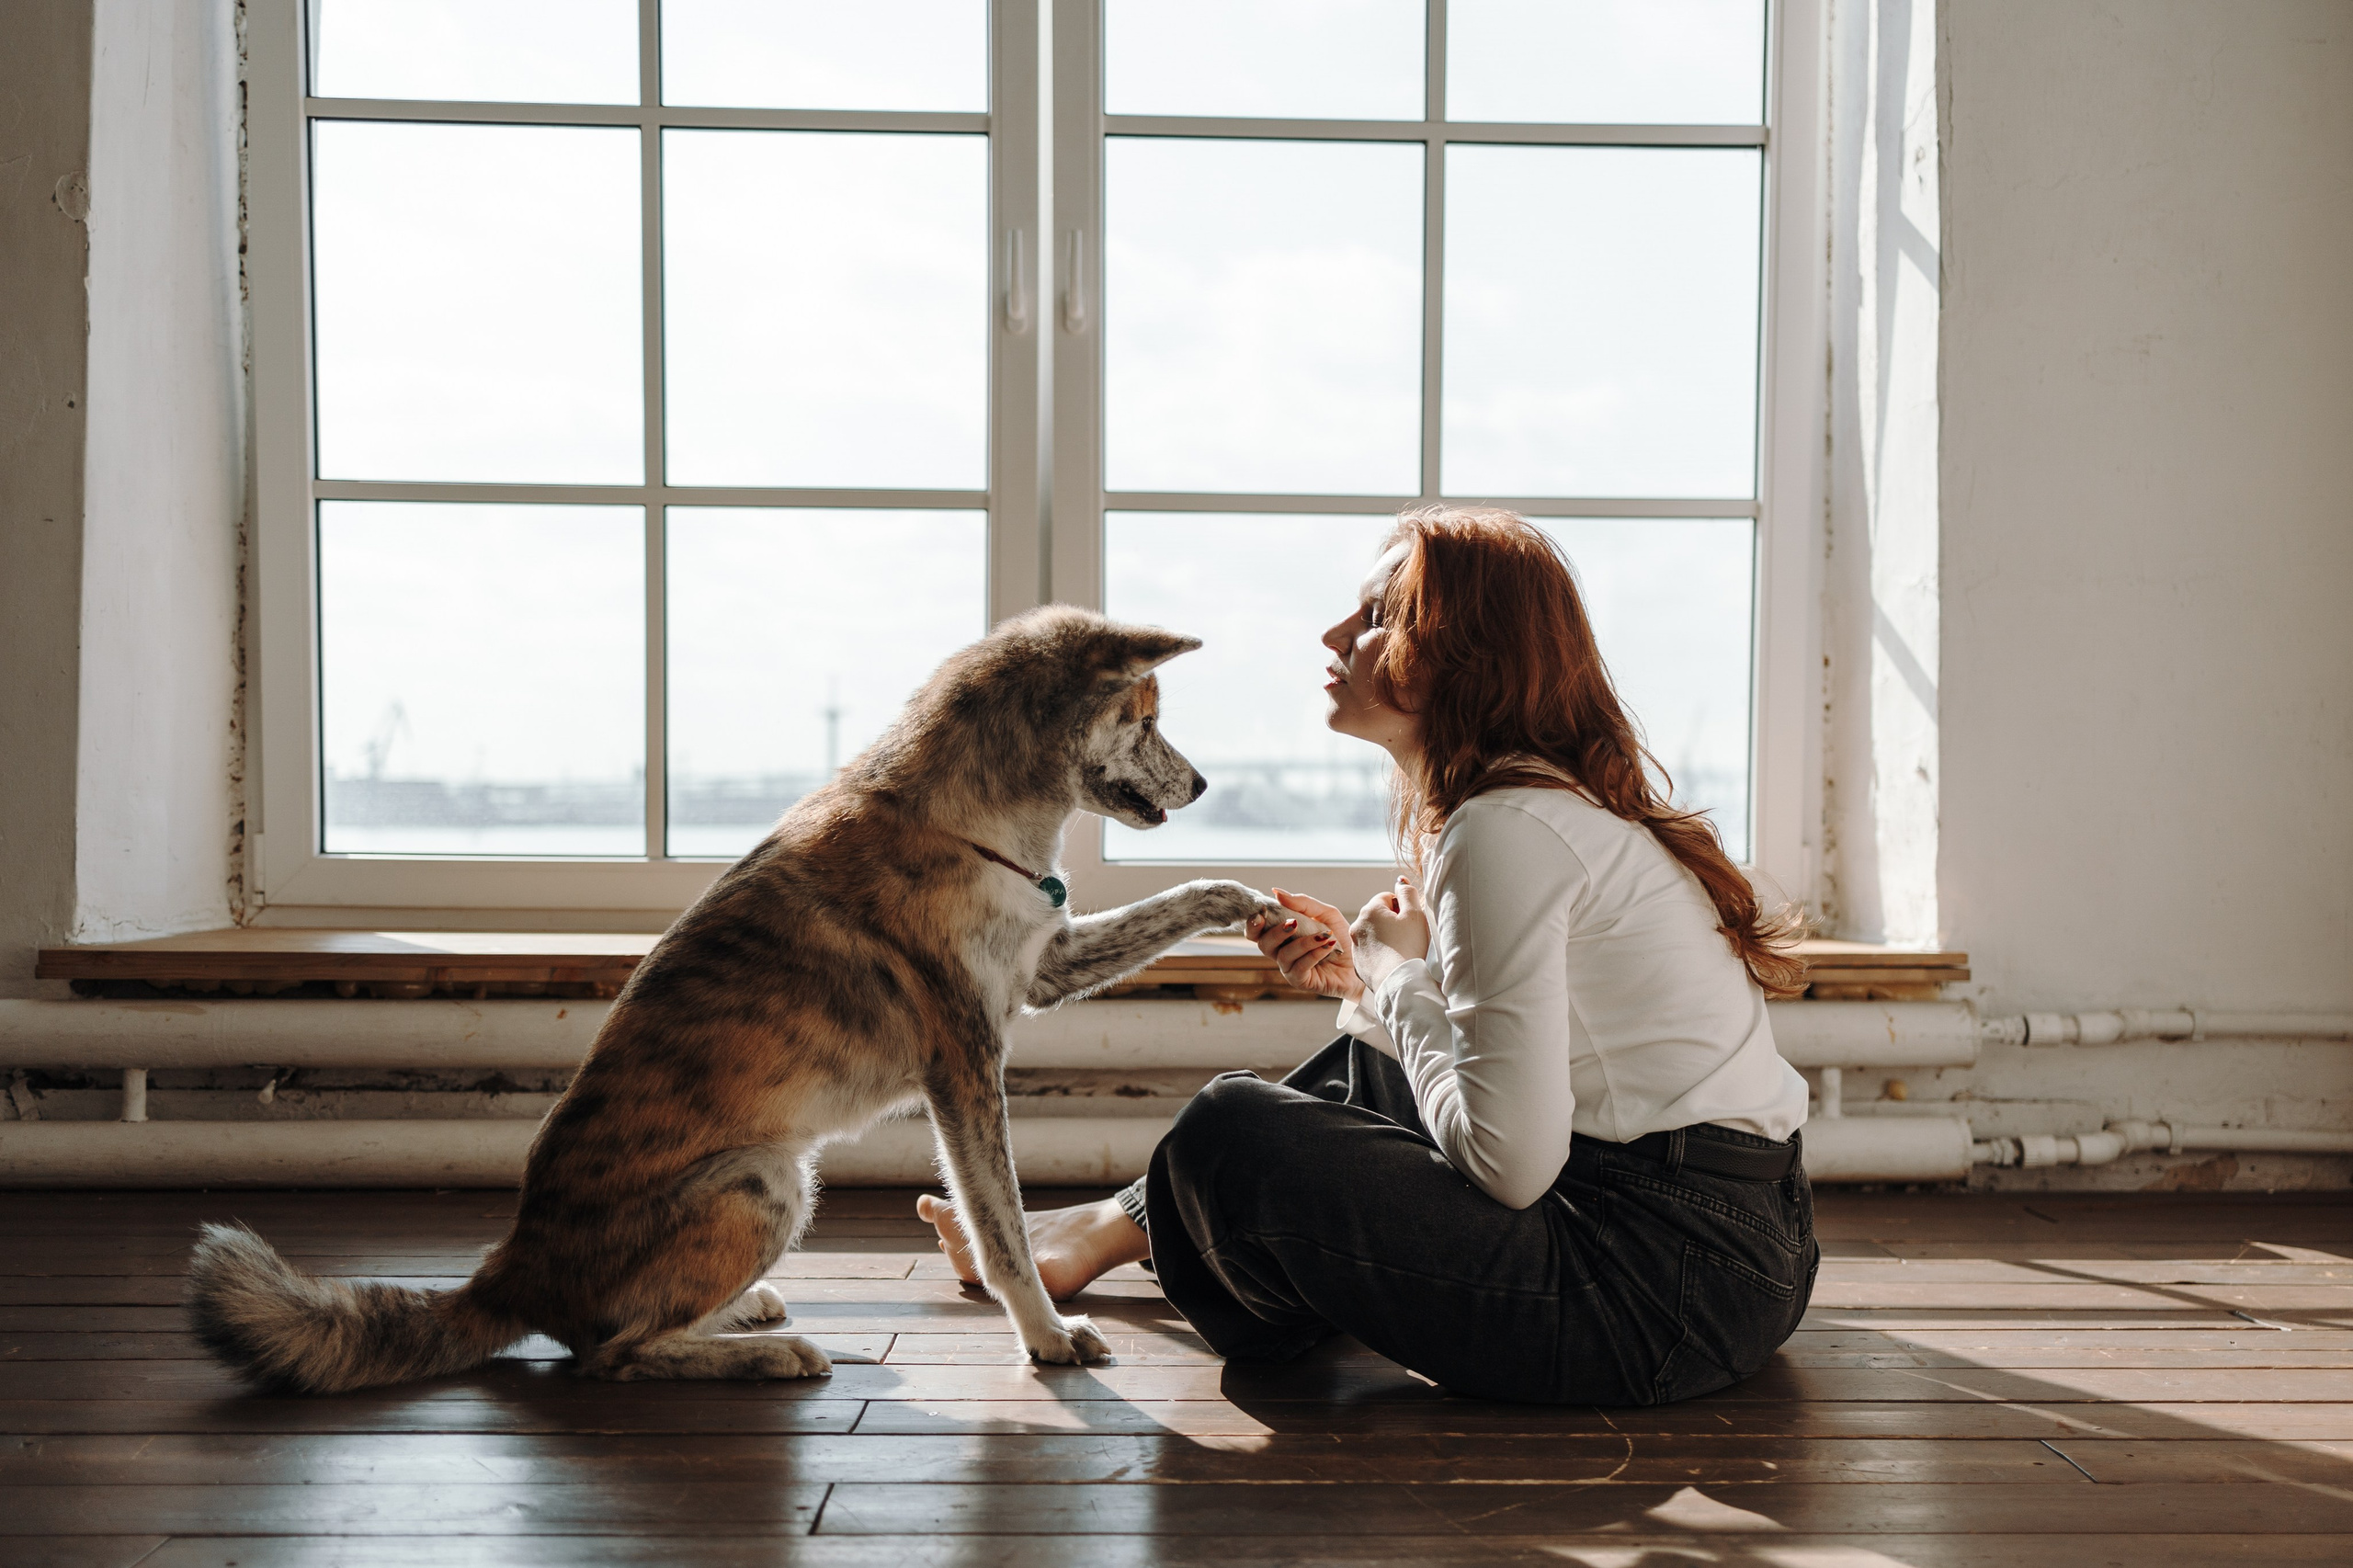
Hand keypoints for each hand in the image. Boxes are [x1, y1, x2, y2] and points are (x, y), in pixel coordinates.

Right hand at [1244, 888, 1361, 1000]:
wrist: (1362, 961)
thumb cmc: (1342, 938)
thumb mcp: (1326, 914)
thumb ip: (1302, 903)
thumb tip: (1276, 892)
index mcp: (1282, 935)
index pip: (1257, 930)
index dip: (1253, 923)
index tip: (1261, 912)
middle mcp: (1282, 952)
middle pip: (1262, 944)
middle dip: (1275, 932)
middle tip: (1292, 923)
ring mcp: (1290, 968)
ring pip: (1283, 955)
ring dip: (1303, 942)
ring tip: (1324, 935)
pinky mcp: (1301, 981)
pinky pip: (1299, 967)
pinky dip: (1313, 953)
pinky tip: (1328, 946)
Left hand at [1350, 876, 1430, 981]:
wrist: (1398, 981)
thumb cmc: (1408, 946)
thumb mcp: (1414, 914)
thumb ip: (1408, 893)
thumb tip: (1400, 882)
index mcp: (1370, 910)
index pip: (1387, 897)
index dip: (1401, 908)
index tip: (1408, 922)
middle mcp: (1357, 925)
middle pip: (1377, 915)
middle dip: (1391, 921)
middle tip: (1406, 935)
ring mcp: (1355, 945)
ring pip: (1373, 933)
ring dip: (1385, 936)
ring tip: (1400, 949)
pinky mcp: (1358, 963)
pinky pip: (1370, 951)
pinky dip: (1380, 952)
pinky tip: (1392, 960)